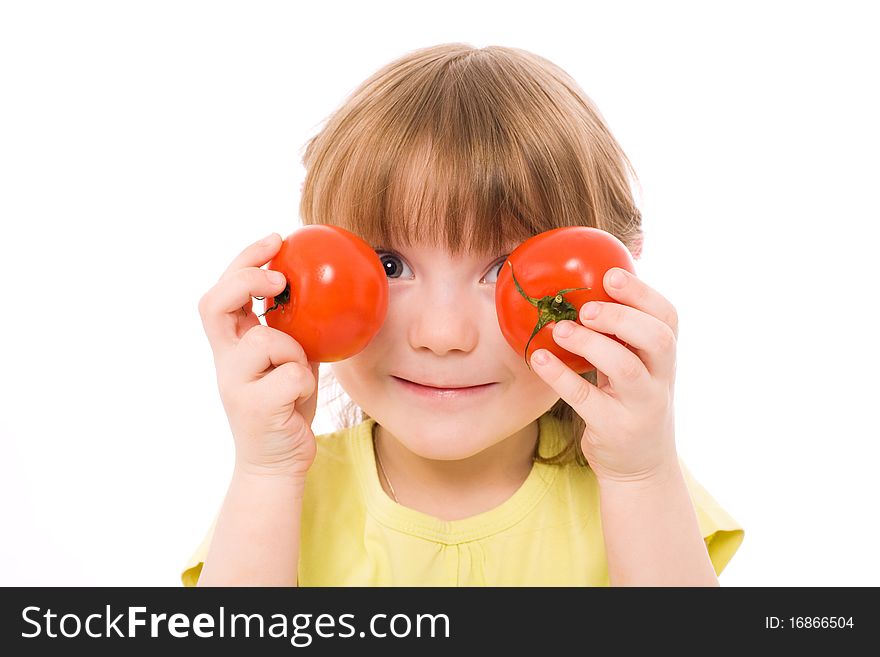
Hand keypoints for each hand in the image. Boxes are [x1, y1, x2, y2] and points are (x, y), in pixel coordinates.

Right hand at [198, 233, 319, 478]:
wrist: (279, 462)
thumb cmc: (287, 404)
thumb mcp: (292, 357)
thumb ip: (294, 327)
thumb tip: (327, 286)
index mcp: (231, 344)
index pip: (222, 292)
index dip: (244, 261)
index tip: (276, 240)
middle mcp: (224, 360)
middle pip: (215, 303)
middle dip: (246, 278)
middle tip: (279, 275)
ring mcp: (234, 384)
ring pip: (265, 339)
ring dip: (293, 349)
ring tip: (297, 373)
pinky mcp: (253, 407)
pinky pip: (292, 374)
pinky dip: (305, 381)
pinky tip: (298, 400)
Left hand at [530, 267, 678, 484]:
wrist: (641, 467)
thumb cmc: (631, 403)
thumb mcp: (637, 368)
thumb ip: (622, 336)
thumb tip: (585, 288)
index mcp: (664, 357)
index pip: (668, 318)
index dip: (643, 294)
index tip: (611, 274)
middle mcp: (660, 380)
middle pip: (657, 339)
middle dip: (621, 316)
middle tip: (585, 308)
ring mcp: (640, 406)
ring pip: (625, 368)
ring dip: (591, 344)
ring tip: (560, 330)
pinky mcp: (615, 429)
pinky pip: (586, 399)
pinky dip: (560, 376)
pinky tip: (538, 357)